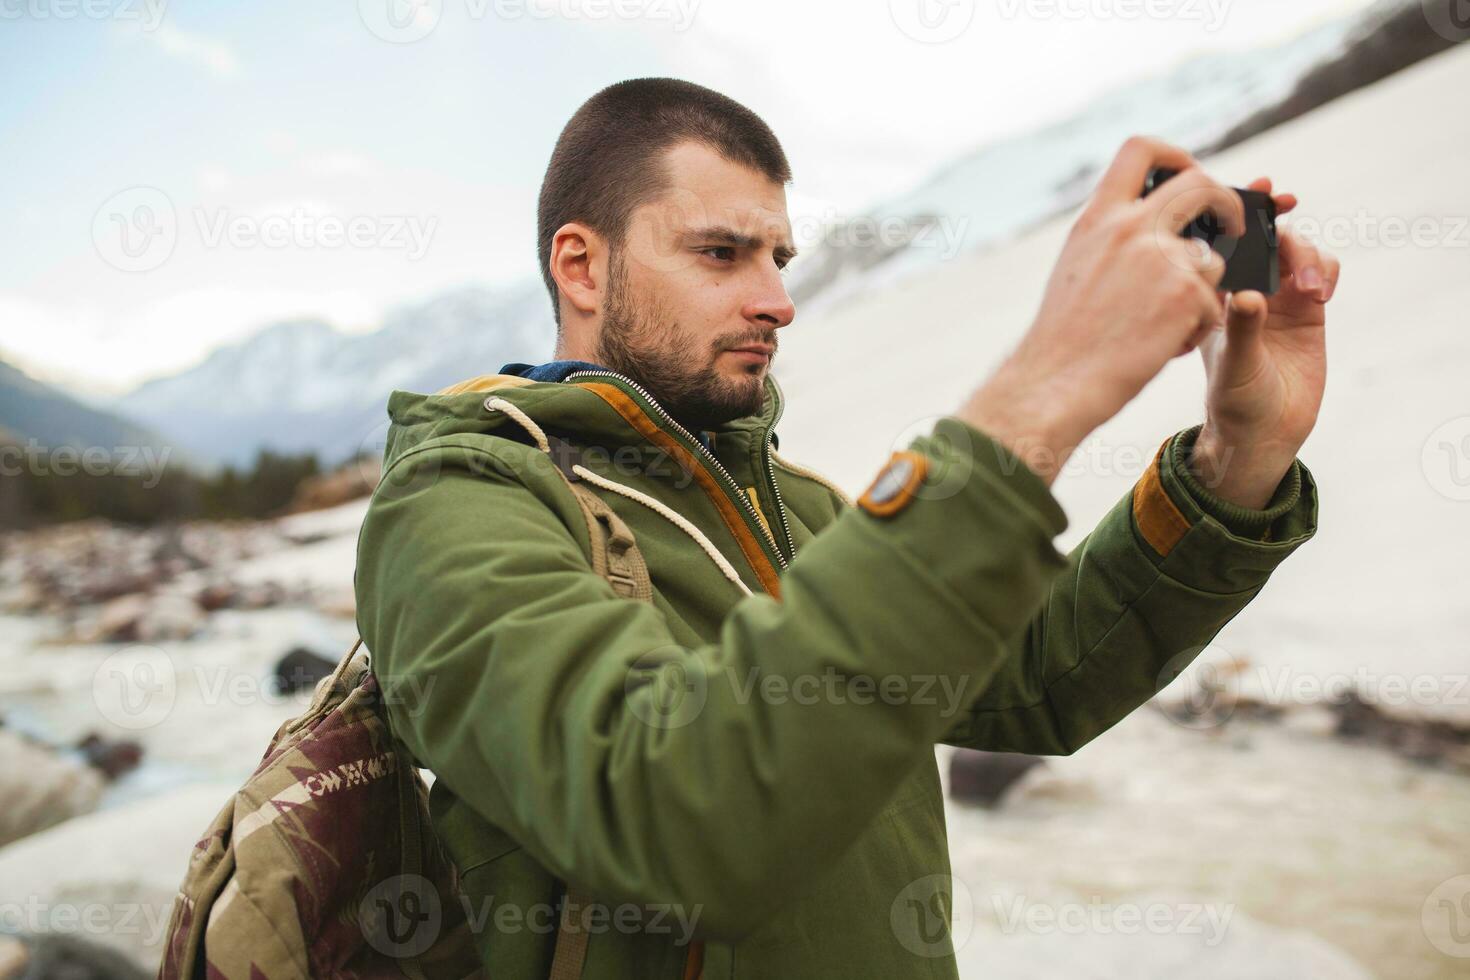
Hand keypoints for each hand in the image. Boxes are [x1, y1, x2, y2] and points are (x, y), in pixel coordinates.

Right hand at [958, 136, 1244, 483]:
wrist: (1054, 384)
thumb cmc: (1062, 337)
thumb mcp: (1077, 266)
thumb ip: (1111, 236)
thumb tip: (1147, 222)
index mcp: (1099, 217)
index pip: (1141, 149)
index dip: (1176, 156)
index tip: (1187, 176)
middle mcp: (1131, 228)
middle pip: (1200, 184)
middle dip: (1227, 202)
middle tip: (1231, 229)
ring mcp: (1162, 259)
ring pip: (1213, 258)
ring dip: (1201, 290)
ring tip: (1166, 325)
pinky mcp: (1187, 295)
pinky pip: (1213, 303)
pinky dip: (1195, 328)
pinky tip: (1163, 347)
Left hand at [1188, 177, 1335, 508]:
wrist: (1263, 432)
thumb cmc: (1232, 400)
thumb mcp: (1232, 364)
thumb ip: (1242, 327)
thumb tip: (1247, 295)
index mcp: (1211, 293)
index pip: (1223, 238)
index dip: (1240, 208)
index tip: (1259, 189)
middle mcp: (1243, 287)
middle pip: (1264, 234)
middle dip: (1277, 218)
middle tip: (1286, 207)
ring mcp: (1277, 295)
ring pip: (1296, 248)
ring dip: (1305, 251)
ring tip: (1308, 288)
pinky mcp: (1308, 308)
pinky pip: (1321, 270)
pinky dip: (1324, 269)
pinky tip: (1320, 292)